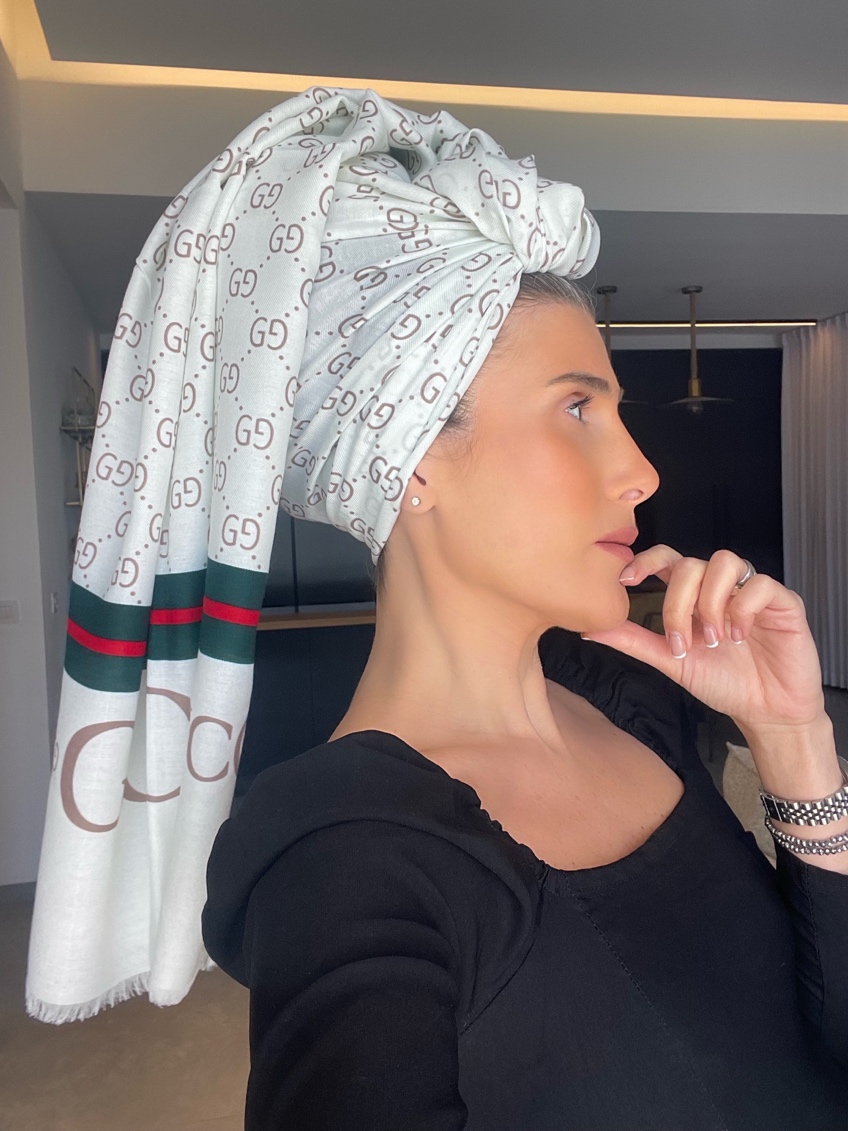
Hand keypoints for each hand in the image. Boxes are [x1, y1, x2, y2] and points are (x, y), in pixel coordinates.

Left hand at [580, 545, 826, 731]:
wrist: (767, 712)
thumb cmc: (723, 683)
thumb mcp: (670, 661)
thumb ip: (634, 641)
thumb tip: (590, 628)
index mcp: (693, 596)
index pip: (667, 559)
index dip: (646, 560)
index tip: (626, 580)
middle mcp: (721, 588)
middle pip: (690, 564)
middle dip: (678, 603)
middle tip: (682, 641)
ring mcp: (751, 592)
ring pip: (724, 562)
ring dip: (711, 602)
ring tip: (713, 639)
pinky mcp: (784, 602)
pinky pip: (760, 584)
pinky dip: (744, 608)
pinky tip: (740, 635)